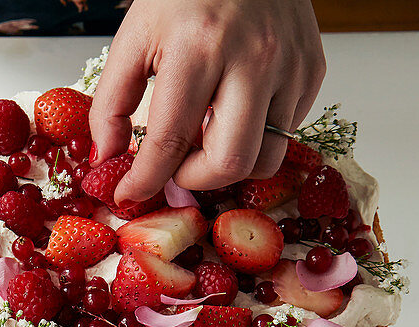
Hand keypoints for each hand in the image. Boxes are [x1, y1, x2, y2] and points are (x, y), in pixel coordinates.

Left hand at [89, 0, 325, 204]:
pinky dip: (253, 137)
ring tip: (201, 141)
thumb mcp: (134, 39)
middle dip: (194, 181)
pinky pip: (285, 131)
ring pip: (265, 157)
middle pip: (229, 162)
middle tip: (173, 168)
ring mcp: (289, 66)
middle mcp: (252, 59)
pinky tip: (230, 112)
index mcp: (198, 49)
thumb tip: (106, 159)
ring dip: (227, 164)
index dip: (145, 180)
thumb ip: (112, 104)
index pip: (170, 141)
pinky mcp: (312, 69)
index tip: (129, 195)